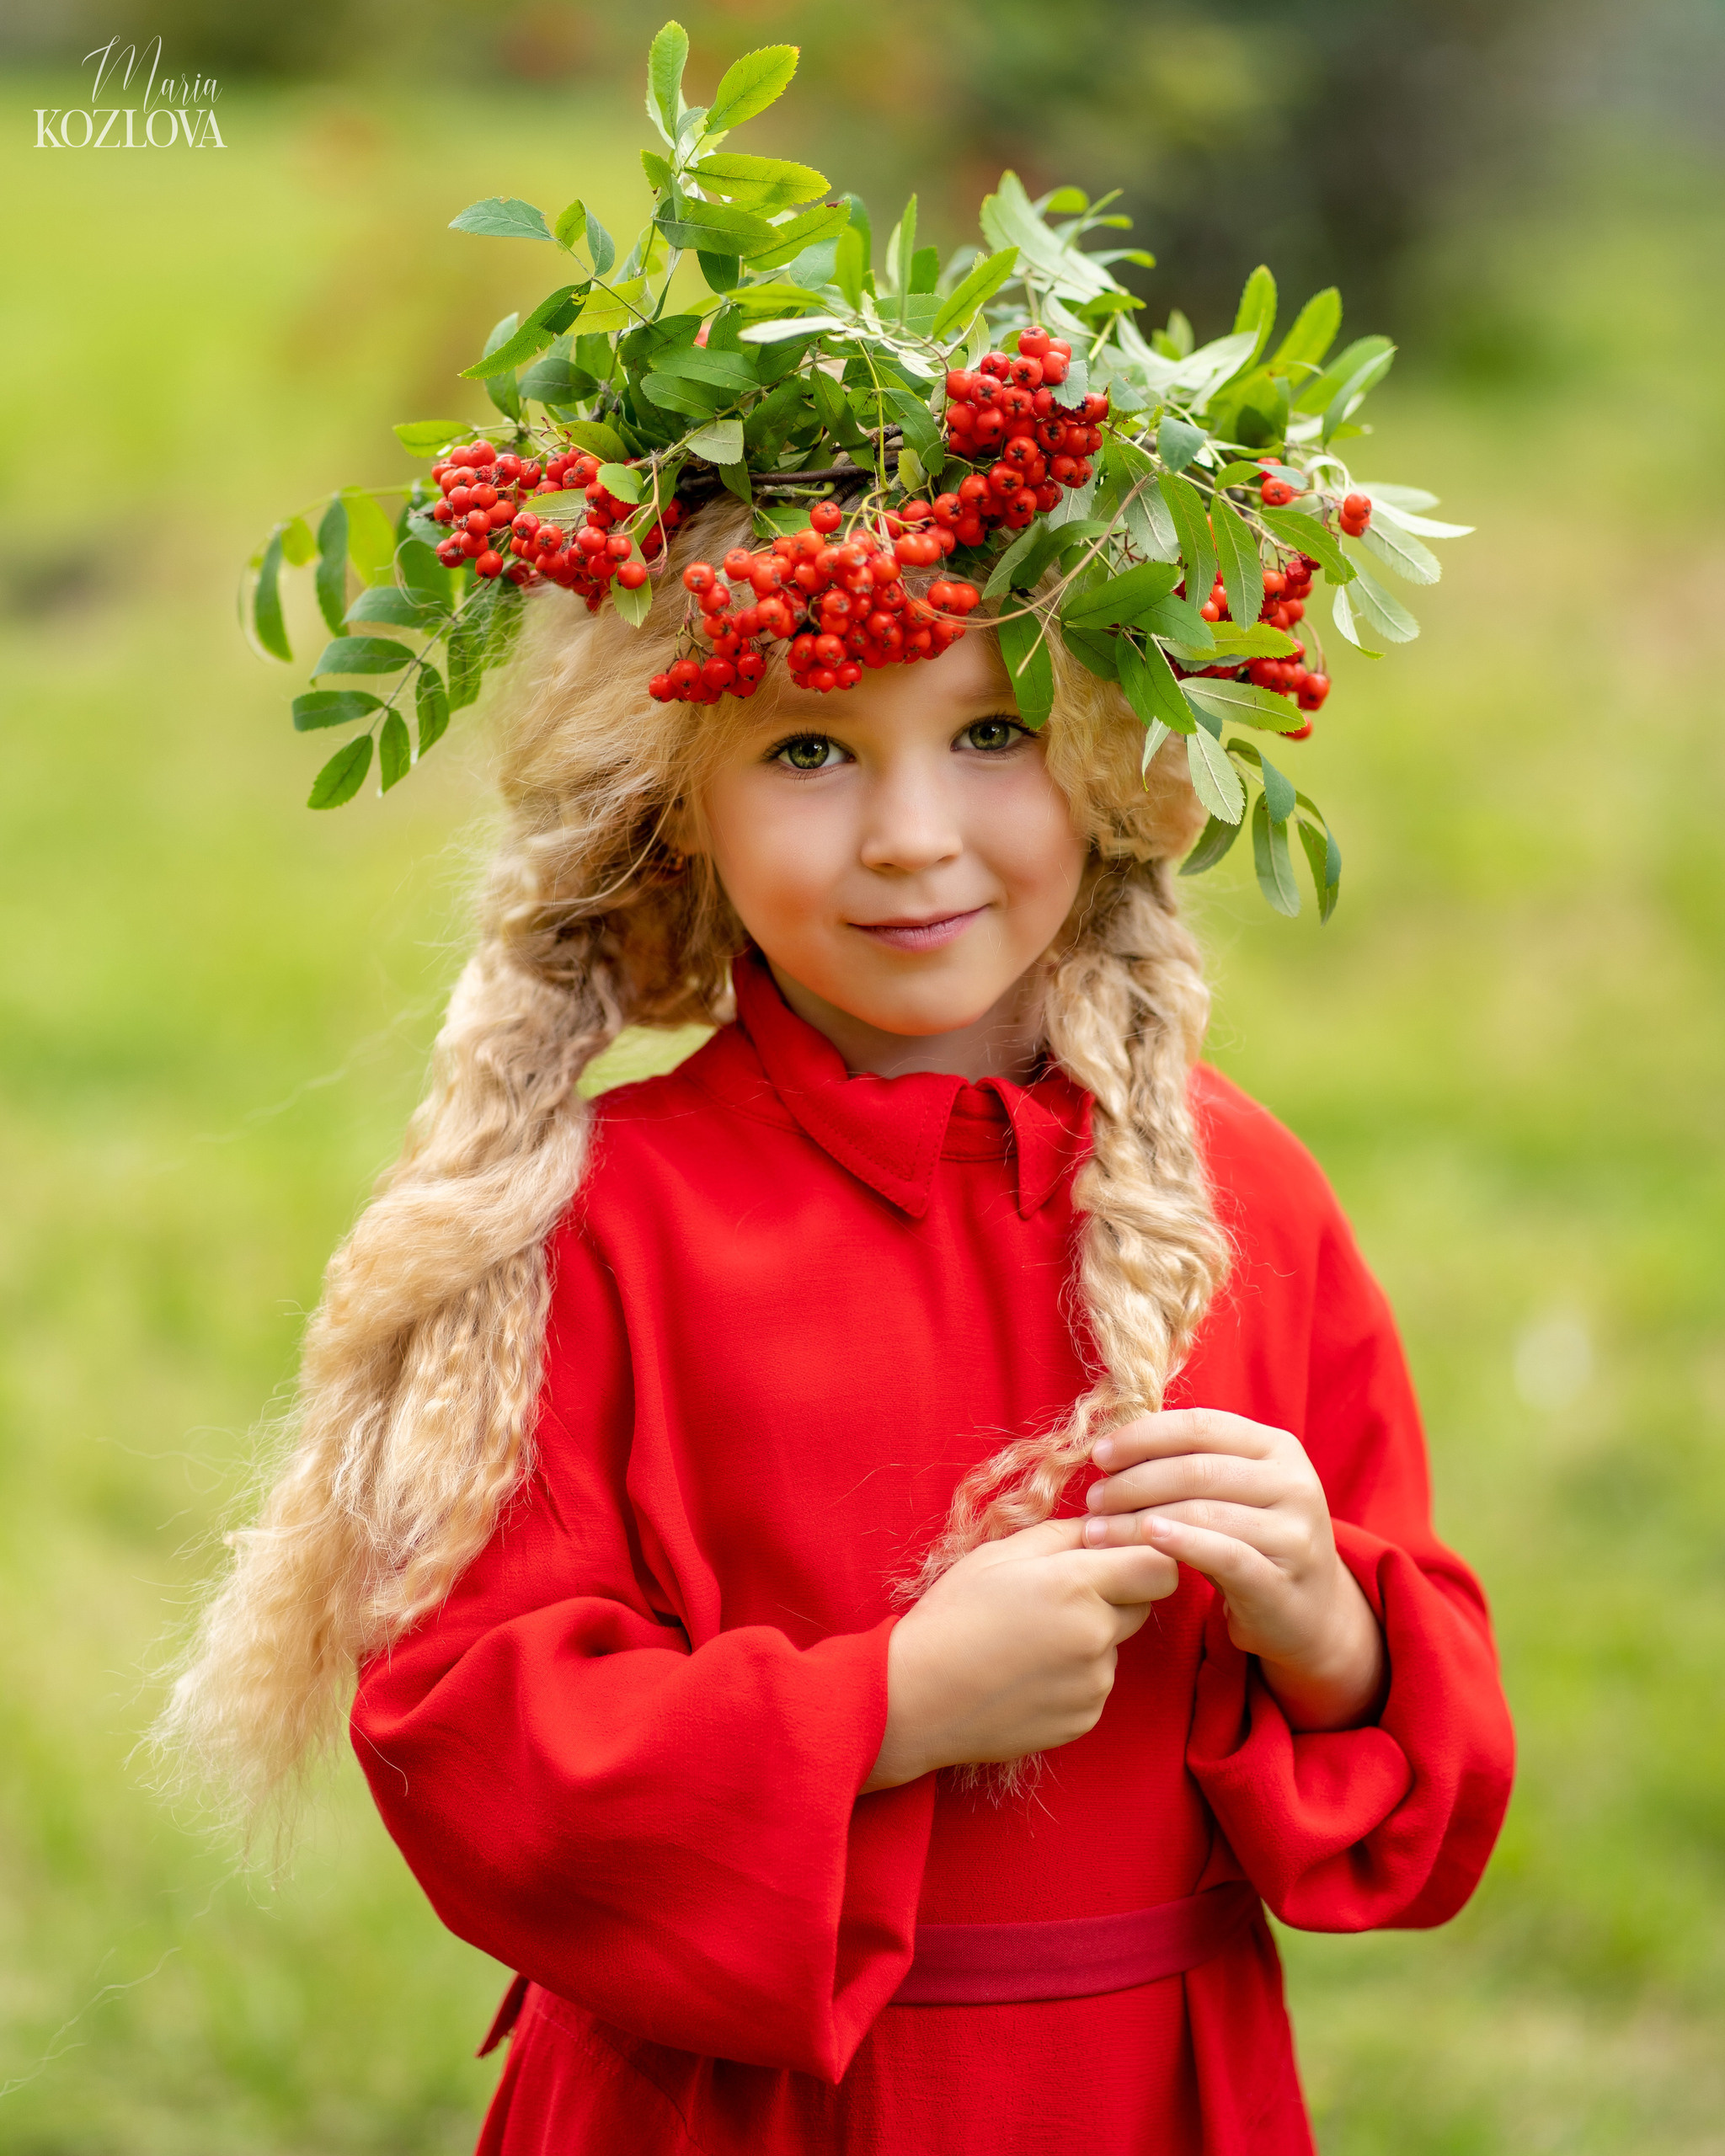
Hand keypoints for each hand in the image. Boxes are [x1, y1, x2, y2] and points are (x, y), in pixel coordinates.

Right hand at [863, 1518, 1177, 1790]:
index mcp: (1076, 1585)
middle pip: (1143, 1603)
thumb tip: (1108, 1526)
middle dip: (1115, 1591)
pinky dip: (1074, 1673)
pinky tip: (1028, 1670)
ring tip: (1030, 1638)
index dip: (1146, 1554)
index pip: (1161, 1566)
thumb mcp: (1001, 1554)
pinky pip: (1096, 1682)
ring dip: (1090, 1634)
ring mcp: (1093, 1684)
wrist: (917, 1697)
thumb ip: (1066, 1534)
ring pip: (1115, 1644)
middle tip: (1059, 1592)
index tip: (1117, 1552)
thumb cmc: (953, 1614)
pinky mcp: (1084, 1718)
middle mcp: (1095, 1636)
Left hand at [1081, 1409, 1384, 1731]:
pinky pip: (1225, 1555)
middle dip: (1133, 1483)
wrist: (1308, 1611)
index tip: (1099, 1455)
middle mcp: (1293, 1482)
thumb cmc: (1250, 1539)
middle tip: (1093, 1500)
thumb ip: (1190, 1462)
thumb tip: (1113, 1447)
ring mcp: (1294, 1532)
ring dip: (1139, 1520)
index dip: (1143, 1436)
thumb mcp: (1233, 1490)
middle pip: (1196, 1470)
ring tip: (1099, 1531)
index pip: (1200, 1426)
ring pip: (1203, 1513)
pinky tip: (1147, 1540)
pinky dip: (1181, 1544)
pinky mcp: (1282, 1580)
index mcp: (1277, 1447)